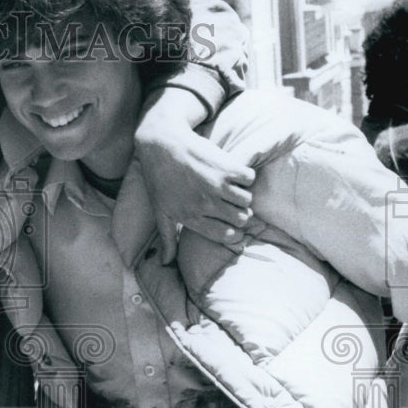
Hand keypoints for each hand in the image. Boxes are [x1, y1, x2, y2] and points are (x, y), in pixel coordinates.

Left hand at [129, 92, 253, 262]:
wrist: (161, 144)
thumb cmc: (158, 180)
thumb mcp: (160, 212)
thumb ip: (168, 239)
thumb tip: (165, 263)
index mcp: (190, 216)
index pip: (225, 235)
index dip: (233, 233)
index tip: (232, 227)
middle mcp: (205, 203)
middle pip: (240, 219)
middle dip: (240, 214)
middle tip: (233, 206)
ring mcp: (216, 184)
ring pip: (247, 200)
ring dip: (242, 196)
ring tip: (232, 189)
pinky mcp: (224, 166)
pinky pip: (249, 178)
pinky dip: (244, 176)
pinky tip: (231, 173)